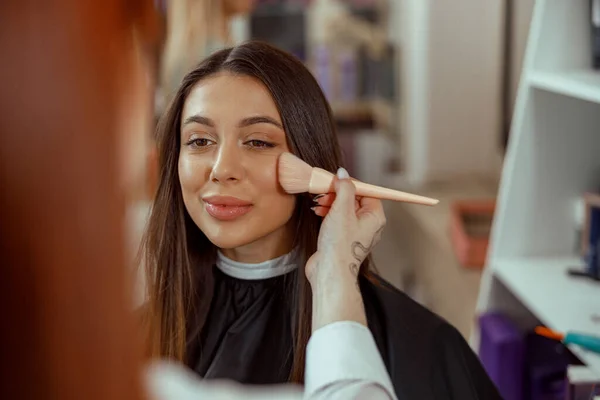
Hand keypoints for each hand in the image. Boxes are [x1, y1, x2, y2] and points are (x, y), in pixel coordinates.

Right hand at [306, 167, 385, 287]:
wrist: (329, 270)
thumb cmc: (340, 244)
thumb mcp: (342, 209)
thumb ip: (344, 188)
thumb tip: (344, 174)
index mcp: (375, 217)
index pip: (367, 192)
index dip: (351, 184)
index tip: (337, 180)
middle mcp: (368, 225)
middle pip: (354, 199)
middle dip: (337, 194)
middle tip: (325, 192)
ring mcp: (355, 232)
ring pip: (344, 209)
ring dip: (330, 203)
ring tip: (318, 203)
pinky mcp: (343, 238)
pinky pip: (337, 220)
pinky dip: (328, 213)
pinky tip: (317, 211)